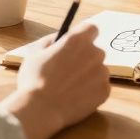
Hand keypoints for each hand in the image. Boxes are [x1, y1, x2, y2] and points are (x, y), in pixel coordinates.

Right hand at [4, 23, 109, 138]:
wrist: (40, 110)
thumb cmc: (34, 79)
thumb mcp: (36, 52)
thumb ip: (52, 41)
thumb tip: (60, 39)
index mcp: (77, 40)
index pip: (91, 29)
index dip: (83, 36)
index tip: (77, 44)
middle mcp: (94, 53)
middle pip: (95, 51)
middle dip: (85, 58)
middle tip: (69, 71)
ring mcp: (102, 73)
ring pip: (98, 70)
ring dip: (88, 75)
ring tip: (70, 88)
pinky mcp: (105, 91)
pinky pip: (101, 87)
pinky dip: (92, 91)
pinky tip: (75, 97)